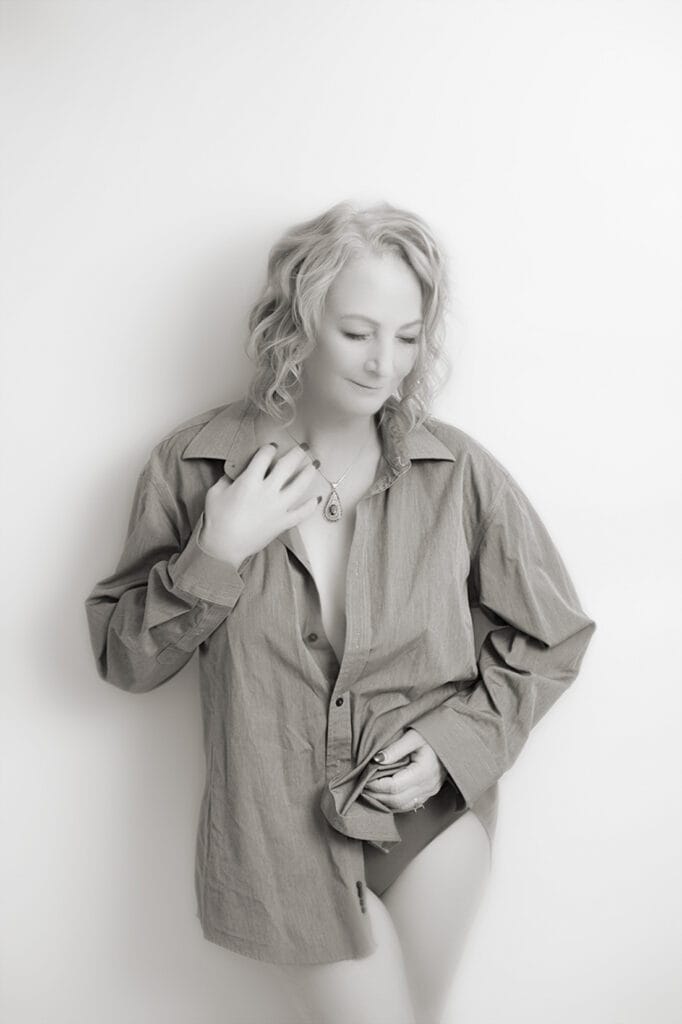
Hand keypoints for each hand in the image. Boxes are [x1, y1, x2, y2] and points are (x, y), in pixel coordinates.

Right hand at [198, 442, 321, 564]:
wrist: (224, 547)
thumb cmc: (217, 520)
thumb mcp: (216, 492)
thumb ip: (228, 478)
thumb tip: (237, 471)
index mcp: (249, 481)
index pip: (264, 456)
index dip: (269, 449)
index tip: (272, 447)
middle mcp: (267, 491)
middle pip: (288, 465)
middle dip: (297, 453)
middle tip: (304, 447)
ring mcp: (278, 507)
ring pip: (300, 485)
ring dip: (309, 472)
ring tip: (315, 464)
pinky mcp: (283, 522)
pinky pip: (302, 512)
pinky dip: (311, 505)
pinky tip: (317, 498)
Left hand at [363, 728, 447, 812]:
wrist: (454, 740)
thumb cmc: (433, 735)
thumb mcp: (414, 736)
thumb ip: (395, 749)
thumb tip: (376, 760)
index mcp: (423, 772)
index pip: (394, 787)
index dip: (376, 785)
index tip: (363, 778)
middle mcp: (428, 786)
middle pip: (396, 800)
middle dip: (376, 795)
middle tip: (362, 786)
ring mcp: (430, 791)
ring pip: (402, 806)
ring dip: (384, 802)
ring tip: (370, 791)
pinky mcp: (429, 793)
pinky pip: (409, 805)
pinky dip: (394, 803)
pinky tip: (384, 795)